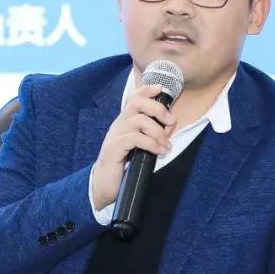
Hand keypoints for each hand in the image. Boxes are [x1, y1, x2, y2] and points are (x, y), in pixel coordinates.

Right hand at [91, 84, 176, 210]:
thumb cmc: (123, 165)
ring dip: (158, 132)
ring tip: (166, 145)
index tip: (161, 89)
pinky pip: (136, 138)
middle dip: (158, 109)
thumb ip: (150, 134)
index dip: (147, 90)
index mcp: (124, 122)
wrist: (103, 184)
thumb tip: (169, 126)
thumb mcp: (139, 146)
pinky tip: (159, 152)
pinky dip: (152, 143)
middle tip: (171, 122)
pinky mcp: (114, 147)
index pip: (134, 98)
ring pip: (139, 120)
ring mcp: (115, 135)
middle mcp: (118, 124)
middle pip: (137, 103)